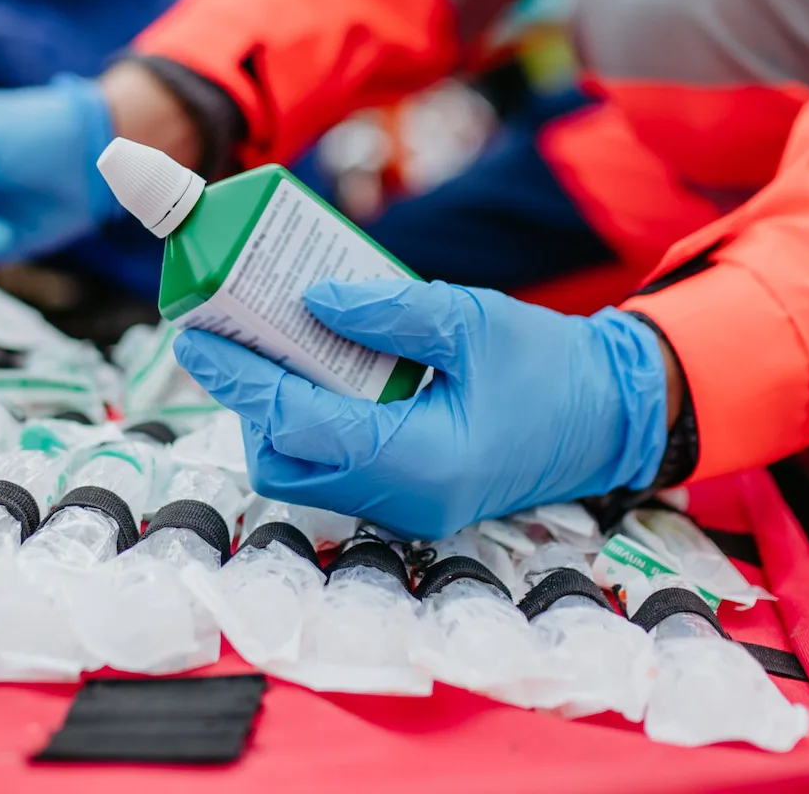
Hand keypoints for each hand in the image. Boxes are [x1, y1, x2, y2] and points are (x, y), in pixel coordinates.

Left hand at [173, 278, 671, 538]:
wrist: (611, 414)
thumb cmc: (549, 366)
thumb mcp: (469, 319)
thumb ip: (386, 311)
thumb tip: (309, 301)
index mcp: (422, 462)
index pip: (301, 426)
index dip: (243, 380)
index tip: (197, 336)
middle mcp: (406, 500)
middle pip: (286, 462)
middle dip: (248, 401)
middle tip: (229, 336)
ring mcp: (407, 507)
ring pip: (305, 472)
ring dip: (275, 413)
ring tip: (264, 346)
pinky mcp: (410, 496)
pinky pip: (337, 466)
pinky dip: (311, 421)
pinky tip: (309, 369)